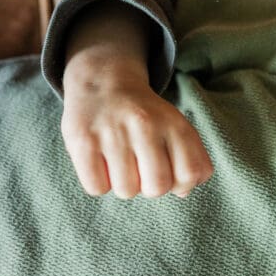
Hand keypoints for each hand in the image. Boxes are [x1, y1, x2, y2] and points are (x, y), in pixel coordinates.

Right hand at [62, 60, 212, 198]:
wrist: (103, 83)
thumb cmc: (144, 116)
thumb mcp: (174, 126)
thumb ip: (188, 158)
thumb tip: (183, 192)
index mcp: (174, 123)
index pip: (193, 172)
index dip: (184, 185)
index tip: (172, 177)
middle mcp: (145, 125)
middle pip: (158, 187)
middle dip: (152, 188)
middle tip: (143, 172)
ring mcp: (113, 132)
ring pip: (127, 191)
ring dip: (125, 185)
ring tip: (121, 164)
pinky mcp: (82, 141)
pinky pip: (97, 188)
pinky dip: (100, 184)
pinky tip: (102, 165)